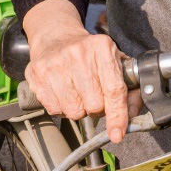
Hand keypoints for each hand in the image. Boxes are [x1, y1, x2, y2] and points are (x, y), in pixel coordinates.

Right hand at [22, 3, 132, 139]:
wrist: (56, 36)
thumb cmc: (90, 53)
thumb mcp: (114, 60)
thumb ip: (129, 87)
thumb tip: (132, 114)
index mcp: (102, 48)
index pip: (114, 89)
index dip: (117, 115)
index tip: (118, 133)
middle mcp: (79, 54)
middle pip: (94, 105)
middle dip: (97, 108)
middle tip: (94, 96)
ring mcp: (56, 64)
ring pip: (74, 111)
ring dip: (79, 109)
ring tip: (78, 92)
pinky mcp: (37, 75)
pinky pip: (55, 110)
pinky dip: (62, 107)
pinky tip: (64, 91)